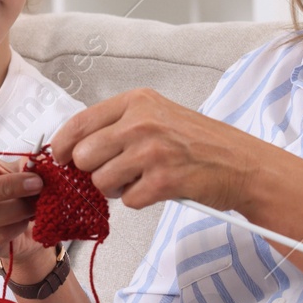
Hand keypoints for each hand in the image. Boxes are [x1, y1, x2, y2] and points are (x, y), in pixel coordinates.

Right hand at [0, 146, 50, 263]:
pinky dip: (14, 228)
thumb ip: (24, 162)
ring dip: (15, 211)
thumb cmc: (14, 190)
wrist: (23, 221)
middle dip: (5, 188)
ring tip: (32, 206)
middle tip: (34, 184)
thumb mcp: (19, 169)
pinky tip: (23, 221)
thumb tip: (35, 160)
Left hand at [46, 87, 255, 211]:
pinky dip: (140, 200)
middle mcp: (142, 122)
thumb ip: (118, 126)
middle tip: (116, 172)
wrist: (242, 163)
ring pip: (102, 181)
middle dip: (93, 171)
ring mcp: (152, 151)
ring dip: (117, 188)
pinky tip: (158, 188)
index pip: (79, 123)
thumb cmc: (199, 142)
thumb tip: (74, 148)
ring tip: (142, 179)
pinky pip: (128, 200)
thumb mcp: (157, 116)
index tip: (60, 157)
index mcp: (136, 102)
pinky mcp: (164, 180)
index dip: (62, 146)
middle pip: (84, 157)